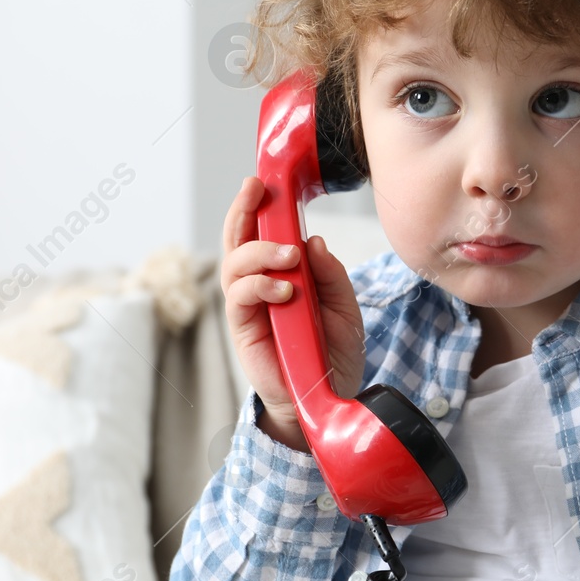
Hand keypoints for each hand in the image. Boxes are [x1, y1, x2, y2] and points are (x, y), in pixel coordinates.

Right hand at [220, 175, 366, 453]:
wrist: (329, 398)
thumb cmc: (333, 353)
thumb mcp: (344, 307)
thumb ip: (330, 275)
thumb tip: (314, 241)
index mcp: (282, 274)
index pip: (262, 233)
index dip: (258, 206)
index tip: (264, 182)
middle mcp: (260, 286)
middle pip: (238, 240)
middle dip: (243, 210)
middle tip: (257, 190)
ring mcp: (250, 307)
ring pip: (235, 264)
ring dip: (260, 252)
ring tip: (290, 257)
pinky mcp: (244, 330)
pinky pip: (239, 298)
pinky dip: (260, 286)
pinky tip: (284, 289)